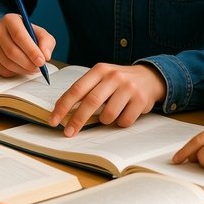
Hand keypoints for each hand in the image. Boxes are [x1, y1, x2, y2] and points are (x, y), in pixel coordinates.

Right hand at [0, 14, 54, 76]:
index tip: (41, 61)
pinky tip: (22, 68)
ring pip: (7, 63)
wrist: (8, 35)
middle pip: (12, 51)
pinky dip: (15, 73)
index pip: (19, 36)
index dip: (31, 50)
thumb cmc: (26, 34)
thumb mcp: (39, 33)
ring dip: (23, 69)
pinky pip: (2, 70)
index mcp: (10, 20)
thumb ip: (46, 42)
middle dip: (28, 63)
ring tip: (32, 68)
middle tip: (38, 68)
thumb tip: (45, 55)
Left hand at [49, 63, 165, 135]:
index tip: (54, 120)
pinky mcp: (140, 100)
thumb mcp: (101, 78)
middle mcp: (113, 77)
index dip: (63, 106)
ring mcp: (128, 88)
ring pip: (109, 114)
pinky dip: (120, 122)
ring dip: (105, 121)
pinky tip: (123, 114)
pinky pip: (124, 121)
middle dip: (77, 120)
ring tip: (109, 115)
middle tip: (68, 132)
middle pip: (91, 102)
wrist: (149, 77)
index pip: (77, 89)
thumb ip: (85, 90)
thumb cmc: (118, 81)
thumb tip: (63, 111)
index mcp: (99, 70)